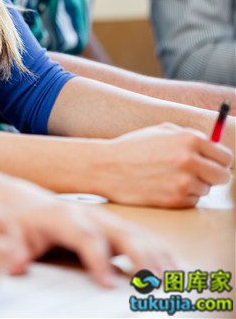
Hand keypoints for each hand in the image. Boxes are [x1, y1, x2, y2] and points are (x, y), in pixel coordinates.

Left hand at [0, 171, 173, 285]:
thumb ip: (16, 250)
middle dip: (139, 258)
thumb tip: (14, 266)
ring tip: (172, 281)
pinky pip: (144, 237)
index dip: (98, 260)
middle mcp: (91, 217)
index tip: (109, 284)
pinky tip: (175, 268)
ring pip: (137, 235)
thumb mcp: (14, 234)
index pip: (85, 238)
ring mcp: (106, 220)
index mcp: (65, 218)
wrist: (28, 200)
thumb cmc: (23, 221)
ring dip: (156, 257)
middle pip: (121, 234)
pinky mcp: (115, 227)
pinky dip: (161, 252)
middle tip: (154, 284)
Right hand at [99, 122, 232, 207]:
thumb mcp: (162, 131)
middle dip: (213, 175)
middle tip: (200, 173)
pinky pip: (192, 201)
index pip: (225, 155)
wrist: (108, 167)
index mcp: (189, 139)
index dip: (220, 160)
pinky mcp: (175, 200)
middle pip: (222, 176)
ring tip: (171, 177)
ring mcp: (183, 182)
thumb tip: (214, 145)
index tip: (215, 162)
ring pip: (206, 189)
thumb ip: (190, 137)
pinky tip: (164, 186)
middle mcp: (189, 160)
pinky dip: (183, 196)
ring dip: (194, 185)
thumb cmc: (134, 147)